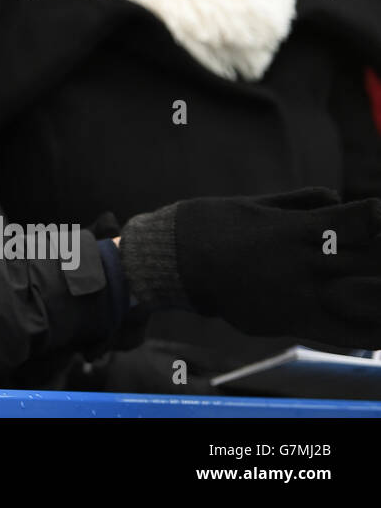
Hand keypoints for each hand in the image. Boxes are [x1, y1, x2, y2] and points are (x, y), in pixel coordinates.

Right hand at [128, 187, 380, 346]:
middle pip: (371, 263)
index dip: (376, 217)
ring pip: (364, 305)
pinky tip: (376, 327)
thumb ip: (299, 203)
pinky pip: (338, 332)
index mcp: (293, 231)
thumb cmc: (212, 224)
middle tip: (377, 252)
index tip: (377, 214)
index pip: (358, 223)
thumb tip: (338, 198)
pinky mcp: (285, 323)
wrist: (172, 263)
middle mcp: (300, 267)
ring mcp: (295, 299)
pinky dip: (364, 329)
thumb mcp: (255, 204)